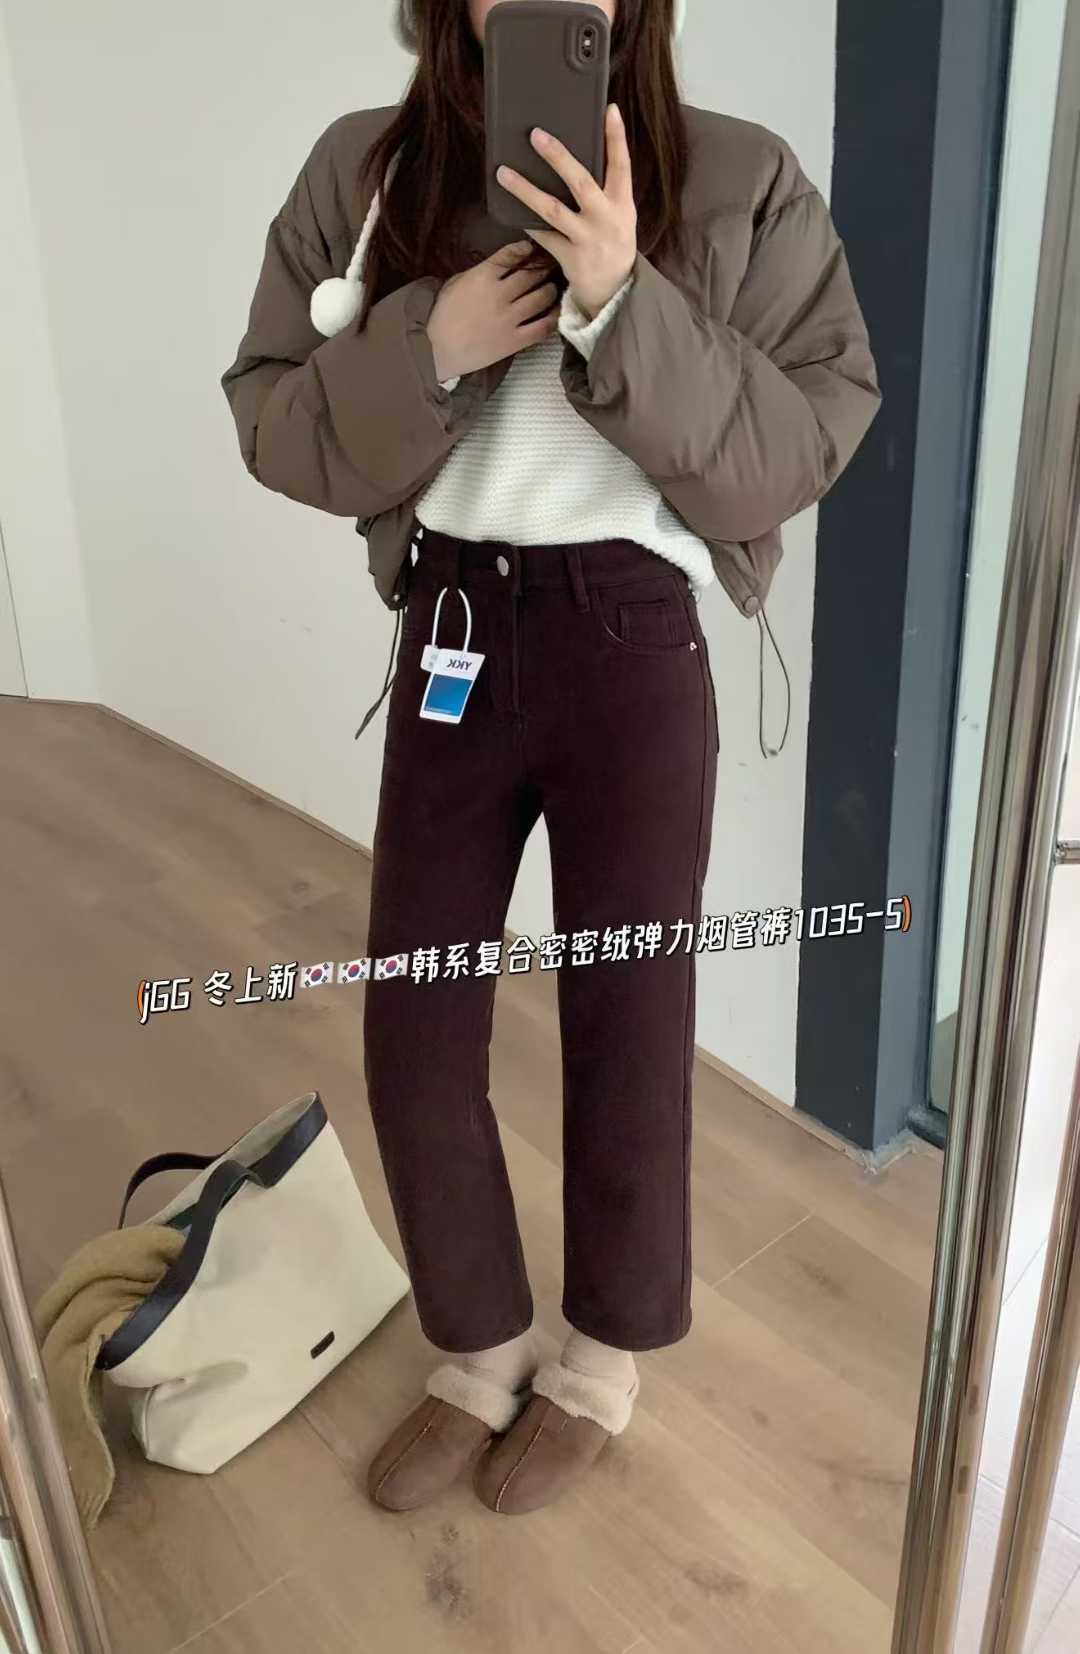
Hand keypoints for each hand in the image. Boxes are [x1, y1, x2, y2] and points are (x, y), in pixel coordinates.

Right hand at [426, 240, 559, 380]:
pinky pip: (543, 327)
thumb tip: (502, 266)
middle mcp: (500, 294)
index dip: (526, 249)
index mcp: (483, 276)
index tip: (532, 249)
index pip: (512, 254)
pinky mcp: (515, 341)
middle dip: (543, 268)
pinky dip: (553, 317)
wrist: (436, 350)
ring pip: (542, 297)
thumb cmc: (442, 315)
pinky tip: (555, 312)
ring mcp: (510, 319)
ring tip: (552, 288)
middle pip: (532, 274)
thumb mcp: (456, 282)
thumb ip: (481, 272)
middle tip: (549, 267)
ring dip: (551, 290)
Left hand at [496, 103, 637, 319]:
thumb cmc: (613, 243)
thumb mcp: (620, 215)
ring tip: (503, 172)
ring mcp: (587, 240)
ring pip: (553, 210)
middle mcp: (606, 219)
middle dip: (558, 157)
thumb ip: (605, 189)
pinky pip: (543, 236)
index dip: (616, 137)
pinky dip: (527, 222)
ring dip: (526, 190)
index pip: (622, 165)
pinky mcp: (570, 259)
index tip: (610, 109)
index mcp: (622, 204)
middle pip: (581, 183)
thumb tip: (578, 155)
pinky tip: (510, 208)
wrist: (615, 291)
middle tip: (536, 134)